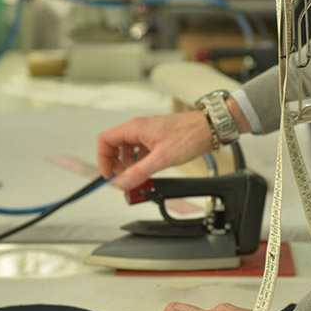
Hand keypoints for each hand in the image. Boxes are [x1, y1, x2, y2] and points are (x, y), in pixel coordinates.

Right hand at [97, 111, 212, 188]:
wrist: (207, 129)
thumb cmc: (188, 136)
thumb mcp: (161, 158)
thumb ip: (139, 172)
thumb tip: (122, 182)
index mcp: (135, 128)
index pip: (106, 140)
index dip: (103, 158)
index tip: (109, 174)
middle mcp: (139, 128)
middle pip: (115, 145)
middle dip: (117, 163)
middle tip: (125, 177)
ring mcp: (148, 132)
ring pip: (128, 148)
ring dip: (129, 163)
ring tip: (138, 175)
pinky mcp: (156, 138)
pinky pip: (141, 149)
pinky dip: (140, 160)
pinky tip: (148, 169)